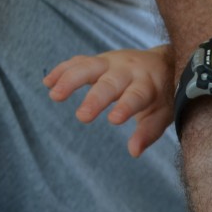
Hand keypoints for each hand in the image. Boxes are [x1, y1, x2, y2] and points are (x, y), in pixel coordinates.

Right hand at [44, 45, 173, 156]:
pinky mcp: (98, 60)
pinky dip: (62, 70)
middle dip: (96, 99)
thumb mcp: (162, 113)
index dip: (126, 106)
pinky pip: (78, 62)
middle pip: (110, 83)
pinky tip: (48, 82)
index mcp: (148, 85)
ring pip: (89, 67)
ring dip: (71, 79)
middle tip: (82, 117)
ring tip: (55, 95)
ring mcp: (112, 63)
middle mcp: (129, 71)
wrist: (162, 62)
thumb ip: (148, 132)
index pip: (137, 96)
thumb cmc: (161, 94)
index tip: (114, 119)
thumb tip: (134, 151)